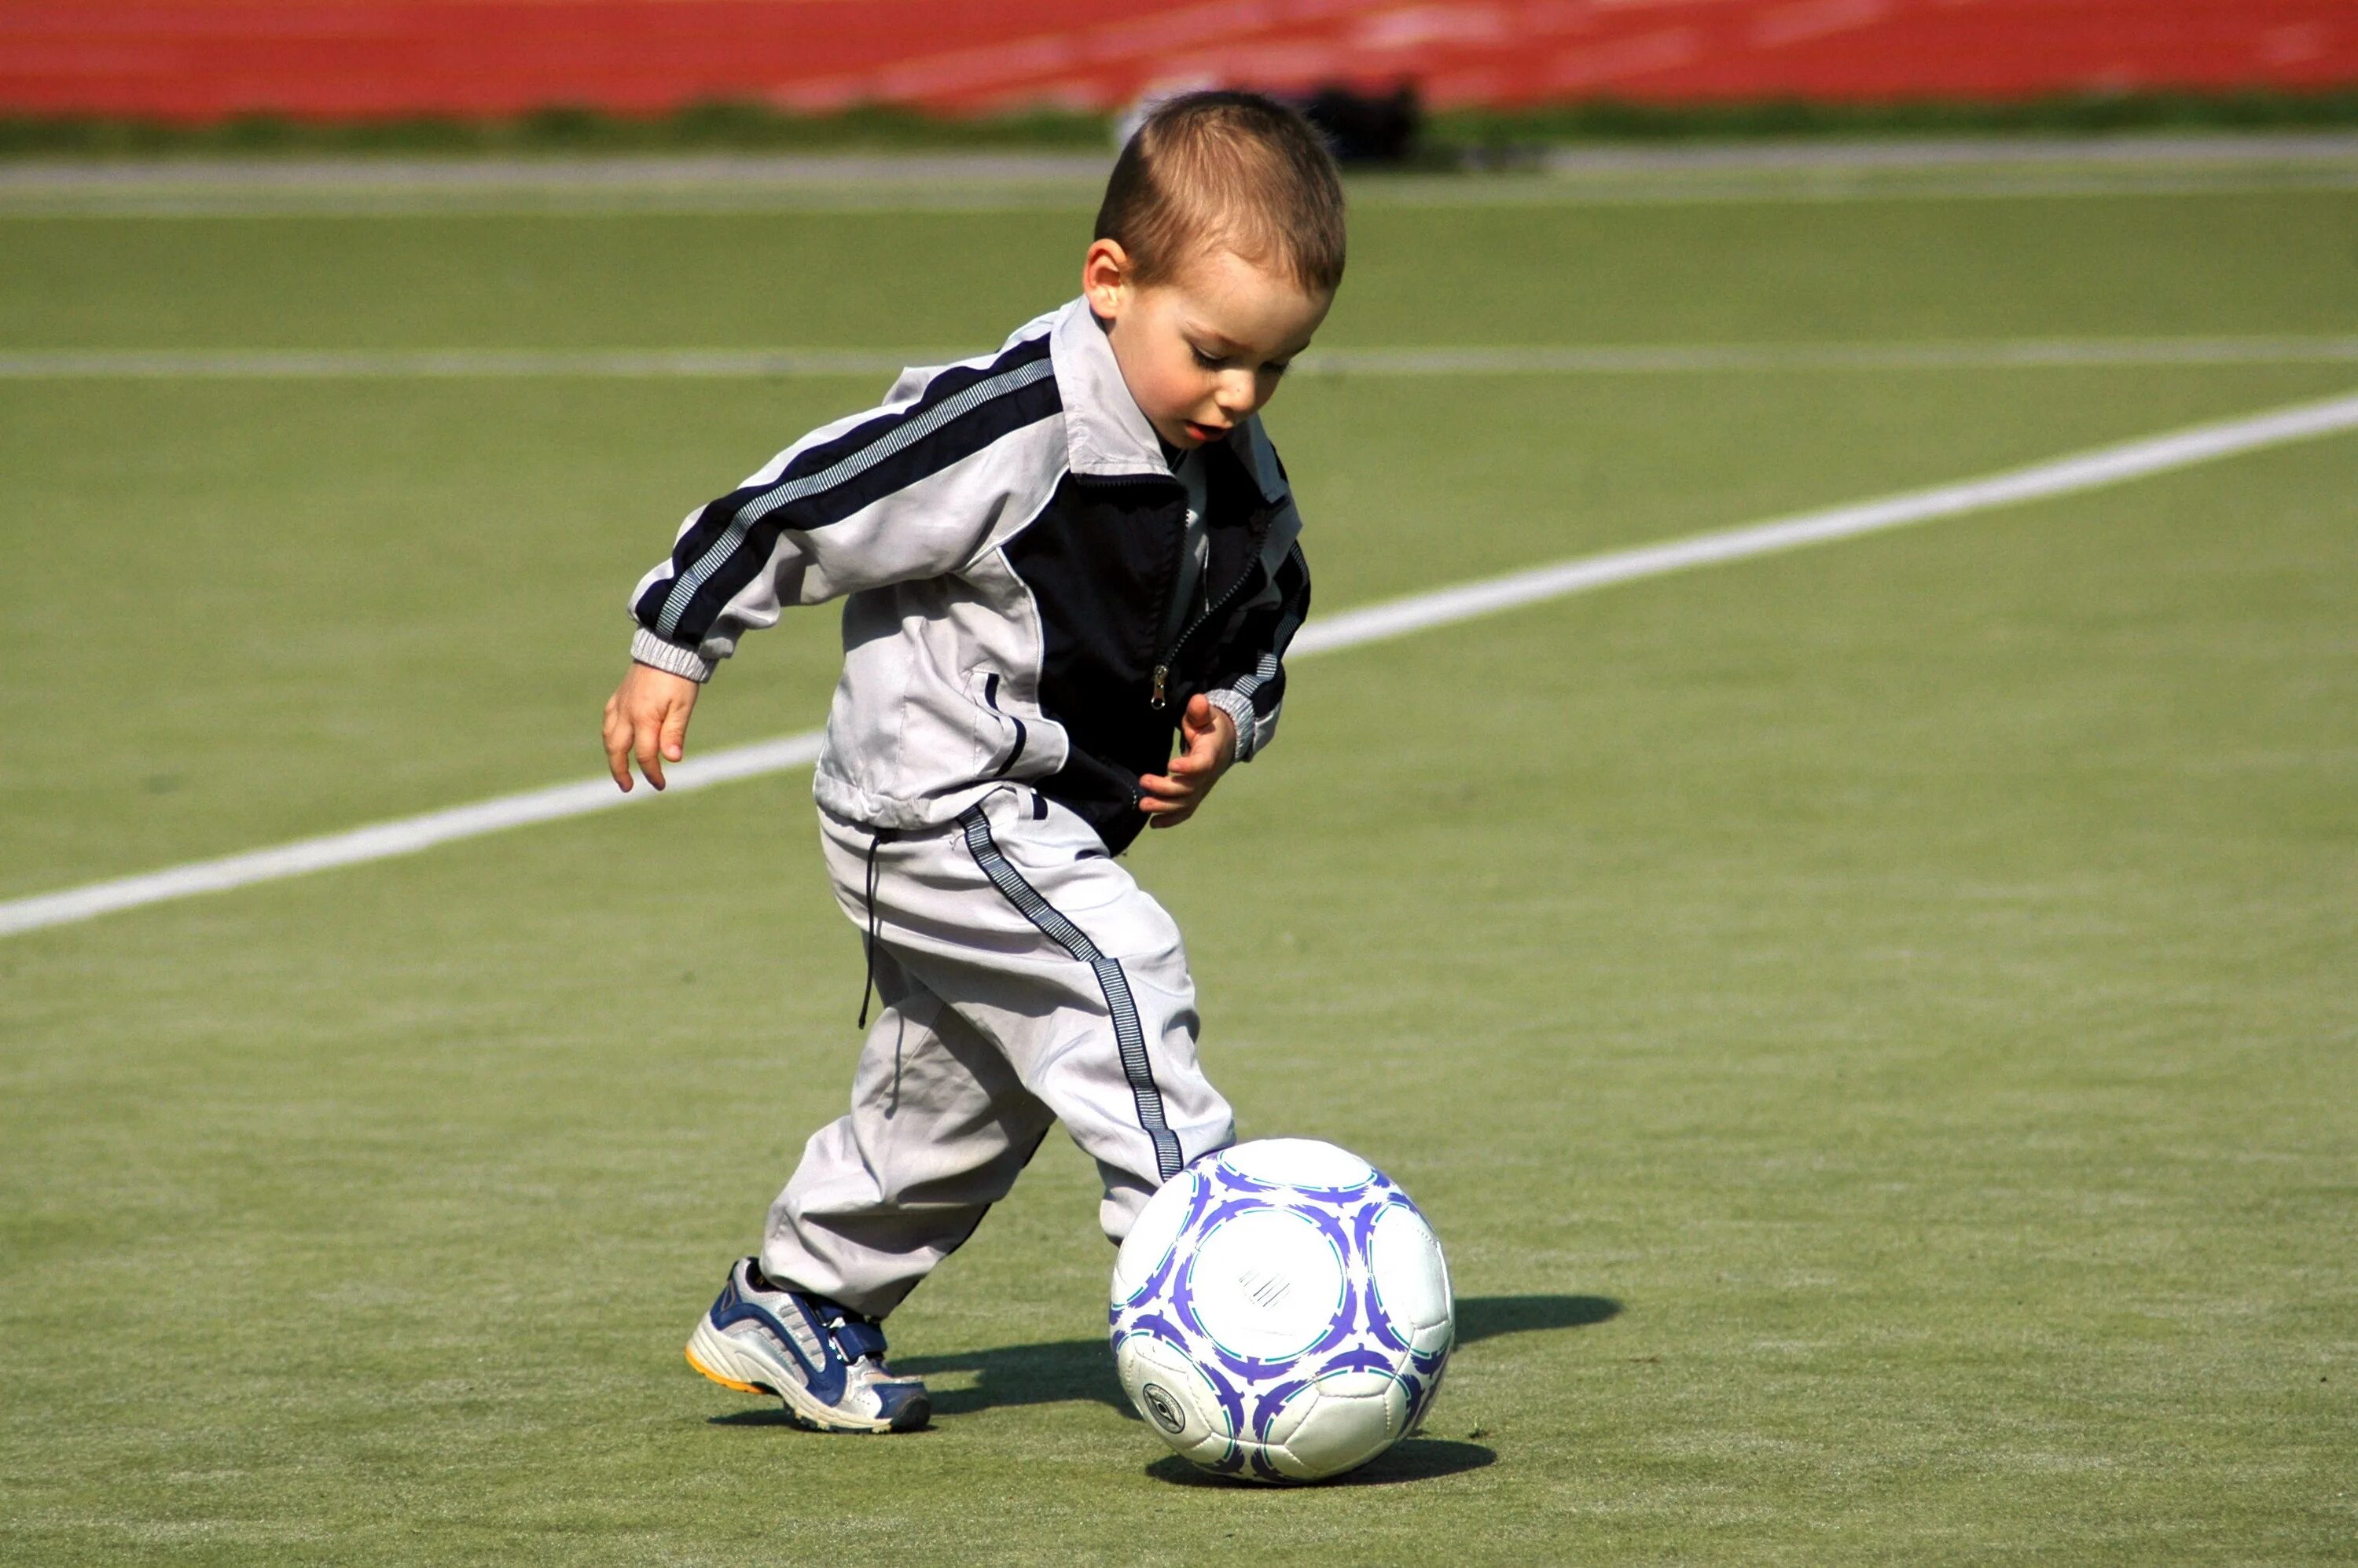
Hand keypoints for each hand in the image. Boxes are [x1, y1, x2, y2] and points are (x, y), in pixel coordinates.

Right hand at [602, 662, 700, 790]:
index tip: (660, 785)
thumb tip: (672, 760)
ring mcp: (619, 704)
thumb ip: (674, 733)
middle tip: (627, 787)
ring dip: (612, 755)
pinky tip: (615, 741)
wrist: (667, 647)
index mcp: (644, 718)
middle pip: (616, 750)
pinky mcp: (618, 696)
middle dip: (620, 771)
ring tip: (619, 769)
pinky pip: (607, 721)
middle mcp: (626, 713)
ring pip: (608, 737)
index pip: (644, 755)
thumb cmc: (679, 679)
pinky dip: (609, 736)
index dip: (652, 773)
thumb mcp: (682, 706)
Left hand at [1139, 694, 1236, 829]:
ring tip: (1143, 805)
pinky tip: (1153, 824)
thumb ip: (1200, 710)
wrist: (1225, 742)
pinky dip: (1170, 820)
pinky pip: (1185, 811)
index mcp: (1210, 753)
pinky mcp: (1195, 796)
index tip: (1171, 765)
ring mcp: (1202, 788)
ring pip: (1185, 804)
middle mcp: (1208, 775)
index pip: (1202, 764)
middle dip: (1166, 788)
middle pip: (1189, 788)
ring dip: (1164, 807)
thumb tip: (1198, 701)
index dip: (1189, 768)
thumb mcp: (1206, 714)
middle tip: (1143, 782)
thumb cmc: (1210, 726)